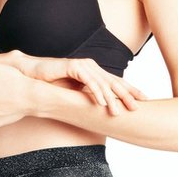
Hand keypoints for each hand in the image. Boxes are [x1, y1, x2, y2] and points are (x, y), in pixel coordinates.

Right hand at [0, 49, 148, 113]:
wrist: (34, 75)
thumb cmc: (54, 84)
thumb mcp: (76, 93)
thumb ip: (89, 97)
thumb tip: (102, 109)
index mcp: (94, 73)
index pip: (116, 82)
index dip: (130, 91)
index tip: (144, 101)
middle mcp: (92, 67)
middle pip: (114, 81)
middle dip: (128, 94)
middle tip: (140, 106)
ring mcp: (83, 66)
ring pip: (102, 82)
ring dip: (112, 97)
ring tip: (121, 110)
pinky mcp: (73, 67)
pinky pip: (87, 81)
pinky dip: (95, 91)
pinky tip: (101, 102)